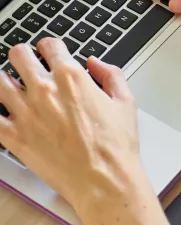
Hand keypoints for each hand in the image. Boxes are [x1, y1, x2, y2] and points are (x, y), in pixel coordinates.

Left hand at [0, 39, 175, 224]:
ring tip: (13, 86)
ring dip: (5, 79)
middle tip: (29, 64)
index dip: (51, 47)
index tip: (51, 53)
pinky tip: (5, 113)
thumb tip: (96, 64)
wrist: (103, 179)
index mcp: (72, 78)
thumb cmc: (115, 145)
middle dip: (25, 56)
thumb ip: (111, 75)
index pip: (49, 45)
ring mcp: (25, 113)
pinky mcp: (13, 137)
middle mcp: (44, 90)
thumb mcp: (126, 102)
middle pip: (18, 55)